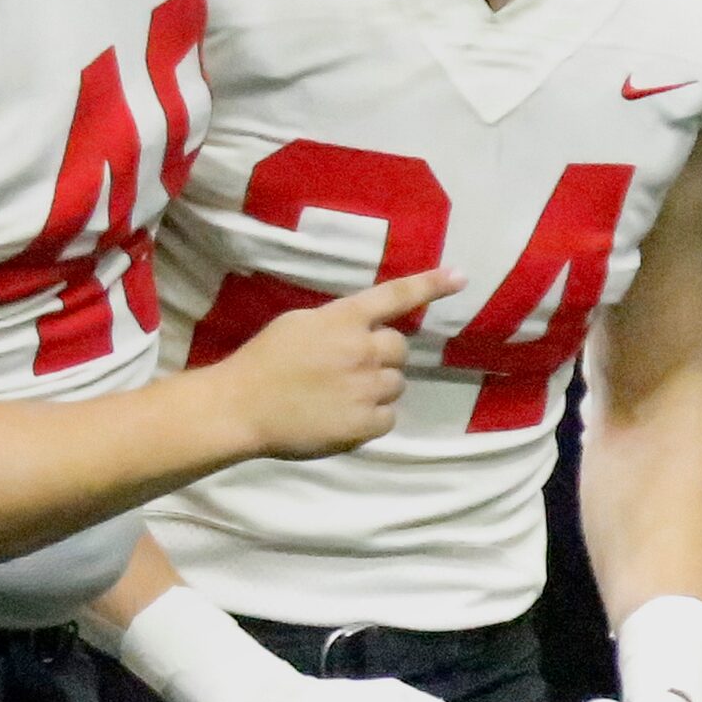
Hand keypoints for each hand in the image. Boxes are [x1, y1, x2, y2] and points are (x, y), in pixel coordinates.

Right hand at [216, 268, 464, 460]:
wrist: (241, 407)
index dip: (430, 285)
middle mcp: (362, 349)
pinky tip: (341, 418)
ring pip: (396, 385)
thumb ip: (336, 323)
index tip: (460, 277)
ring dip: (377, 389)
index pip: (395, 296)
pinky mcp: (365, 423)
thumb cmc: (262, 362)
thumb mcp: (298, 324)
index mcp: (343, 319)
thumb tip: (363, 328)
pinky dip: (371, 419)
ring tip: (341, 397)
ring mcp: (366, 388)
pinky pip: (389, 418)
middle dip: (383, 357)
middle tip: (350, 369)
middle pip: (400, 349)